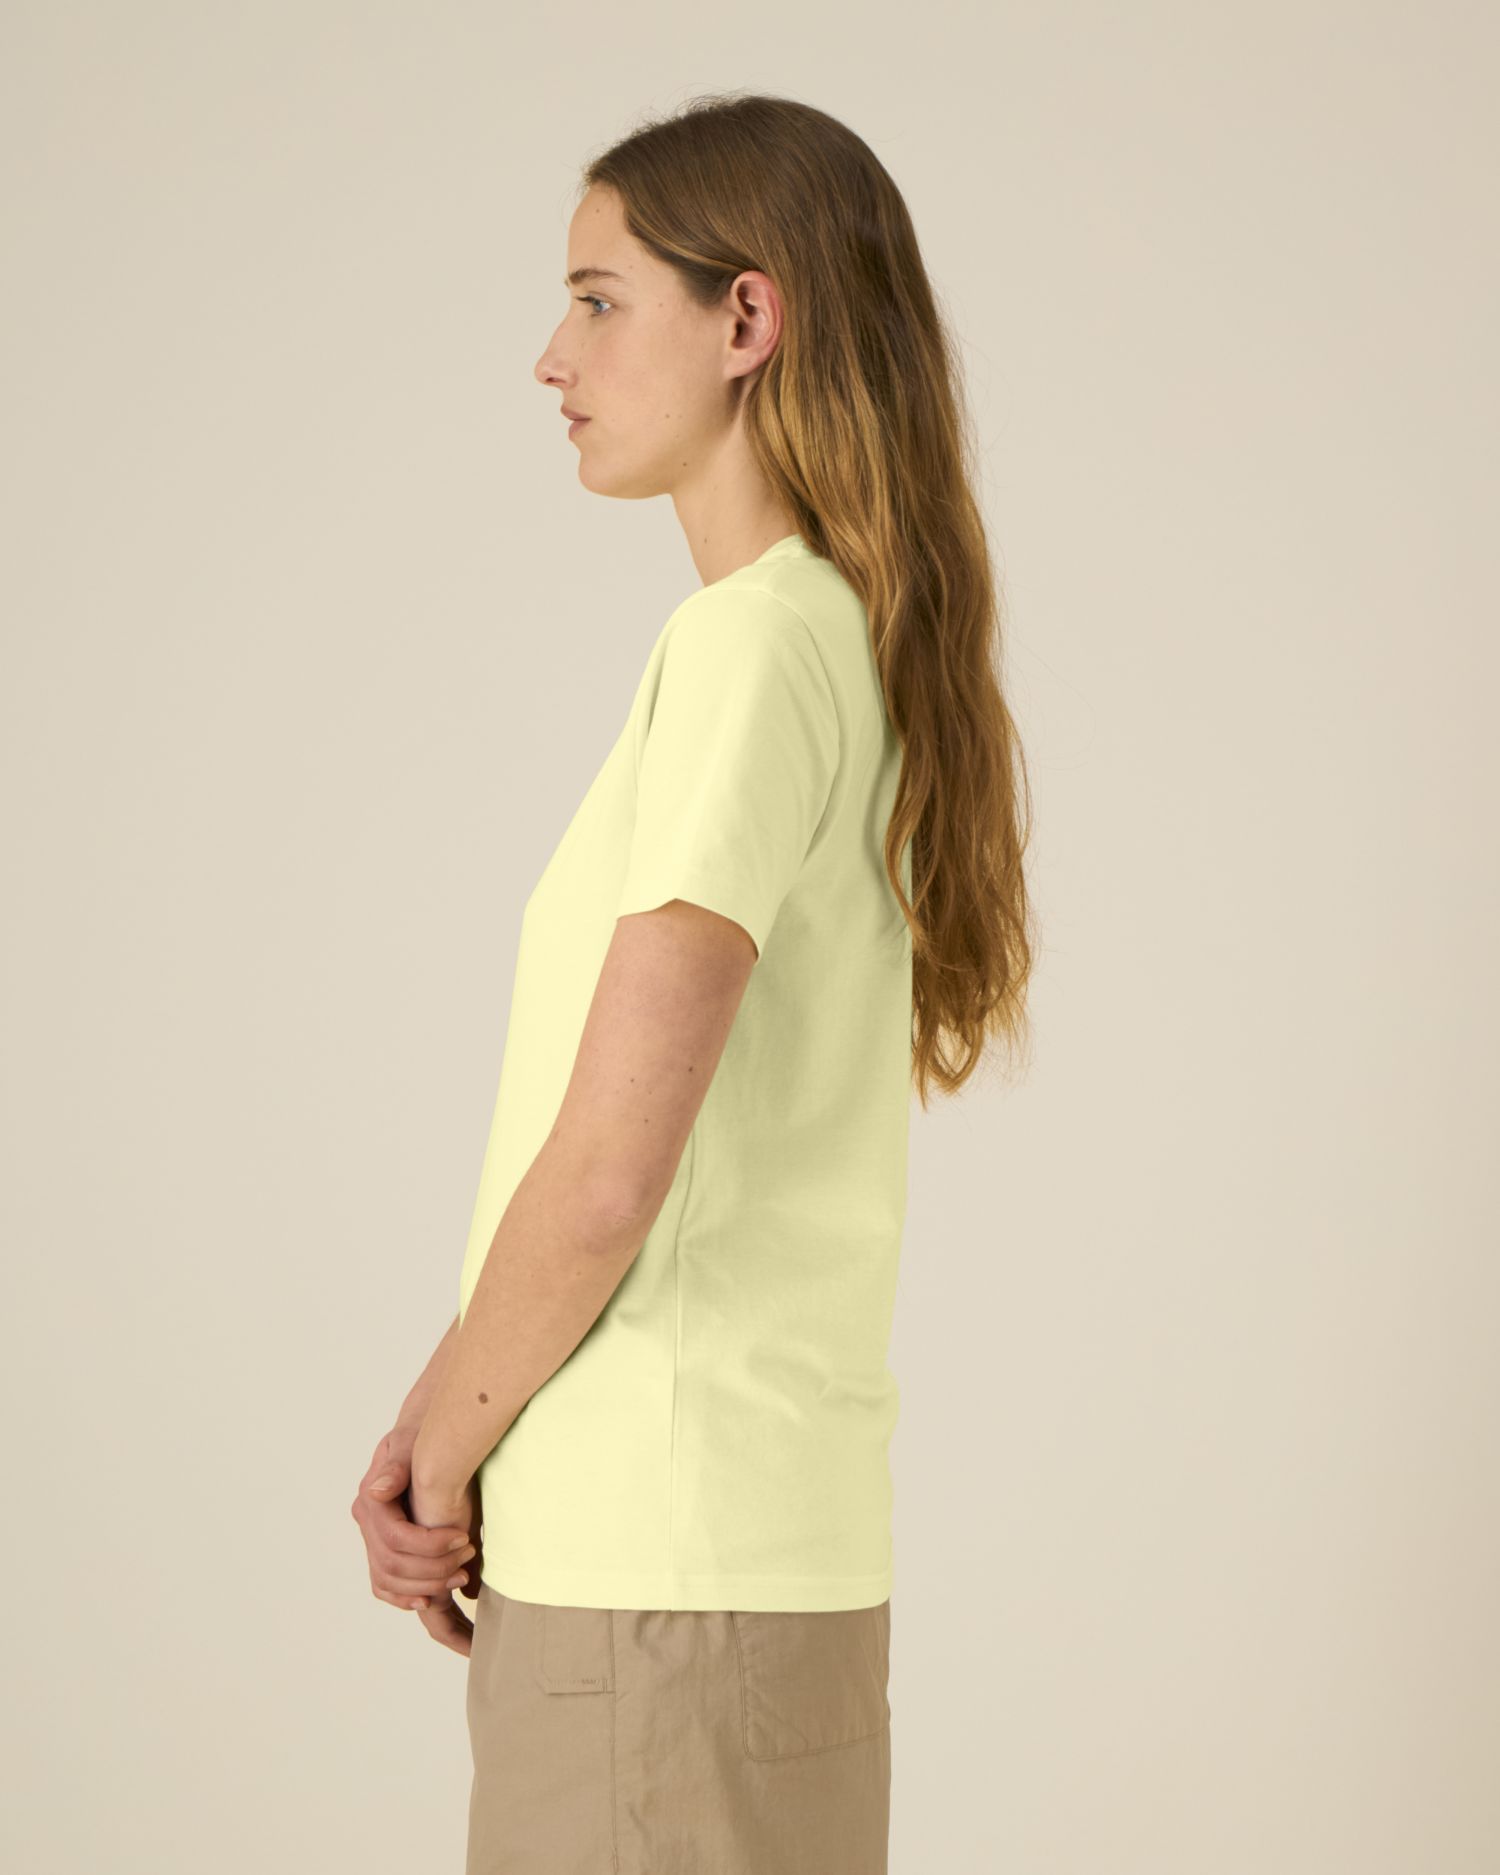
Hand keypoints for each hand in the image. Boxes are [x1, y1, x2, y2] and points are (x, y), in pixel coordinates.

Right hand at [351, 1425, 480, 1642]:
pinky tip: (432, 1599)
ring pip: (389, 1581)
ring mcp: (372, 1540)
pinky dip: (406, 1597)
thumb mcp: (410, 1441)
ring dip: (427, 1585)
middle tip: (469, 1558)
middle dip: (434, 1568)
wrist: (422, 1437)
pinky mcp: (383, 1551)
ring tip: (462, 1576)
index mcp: (371, 1500)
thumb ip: (396, 1464)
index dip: (432, 1546)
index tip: (465, 1539)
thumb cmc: (420, 1436)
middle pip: (393, 1566)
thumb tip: (376, 1490)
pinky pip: (385, 1586)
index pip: (397, 1539)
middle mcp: (367, 1524)